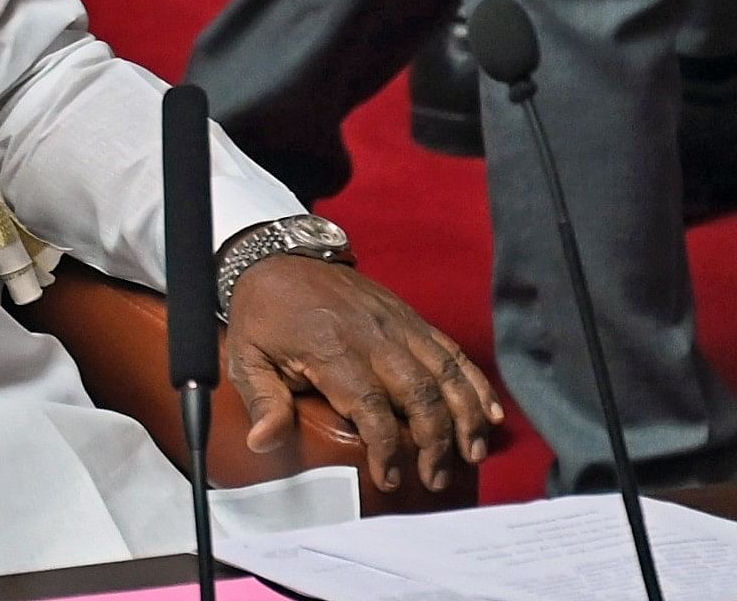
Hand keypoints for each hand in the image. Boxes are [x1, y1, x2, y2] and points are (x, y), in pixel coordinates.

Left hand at [223, 254, 501, 493]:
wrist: (279, 257)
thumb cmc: (264, 314)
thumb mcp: (246, 357)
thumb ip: (263, 401)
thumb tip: (263, 442)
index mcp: (332, 350)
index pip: (370, 406)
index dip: (386, 447)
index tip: (390, 479)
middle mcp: (374, 336)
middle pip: (419, 393)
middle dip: (435, 440)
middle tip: (435, 478)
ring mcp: (398, 325)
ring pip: (446, 372)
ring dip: (465, 415)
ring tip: (473, 454)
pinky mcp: (411, 318)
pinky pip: (452, 350)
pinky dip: (475, 382)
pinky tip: (490, 412)